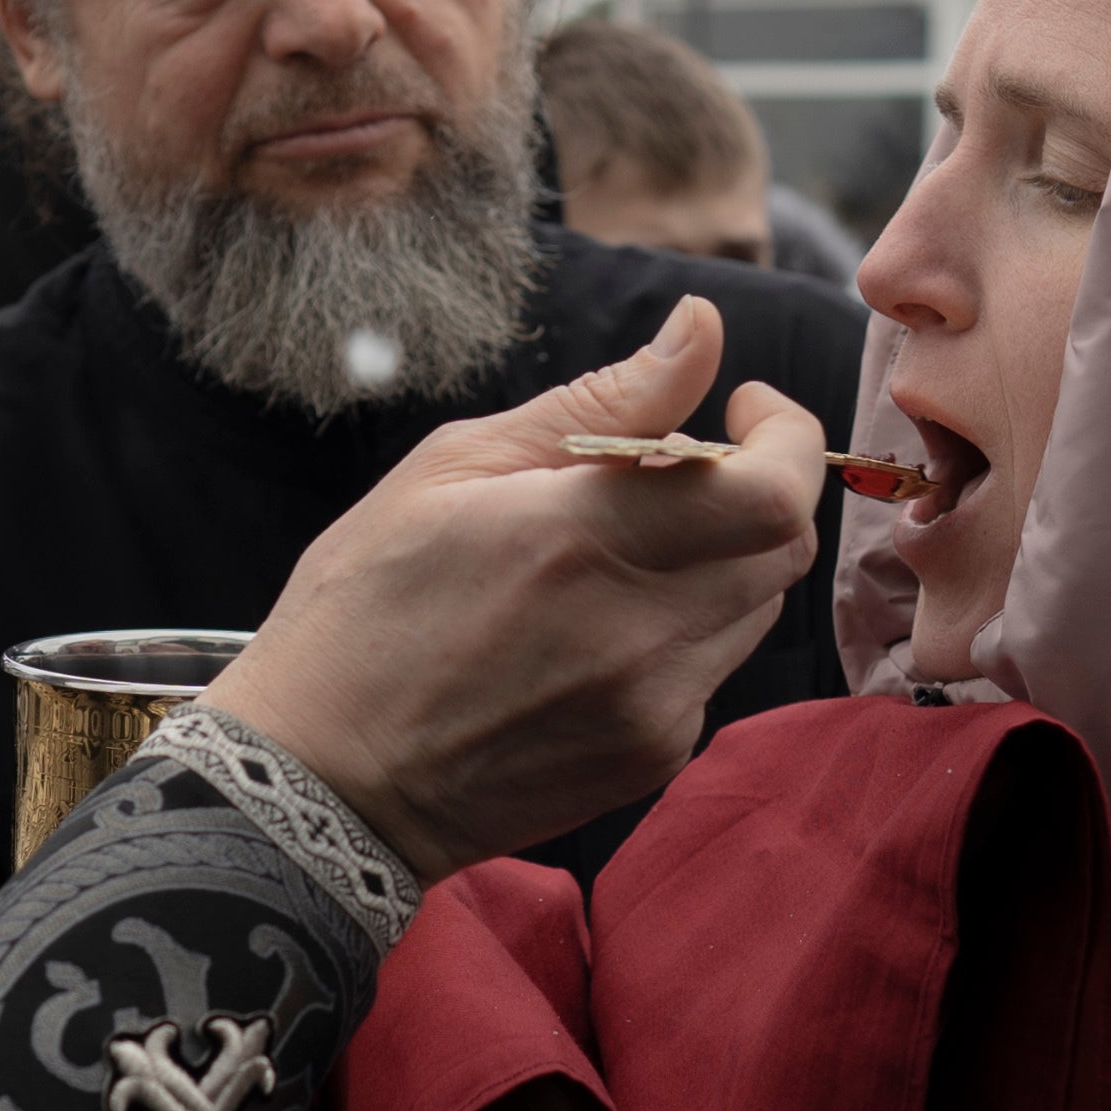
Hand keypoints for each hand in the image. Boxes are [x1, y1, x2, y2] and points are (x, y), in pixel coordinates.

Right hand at [207, 298, 824, 876]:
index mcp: (582, 541)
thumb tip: (701, 329)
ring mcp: (653, 709)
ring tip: (621, 552)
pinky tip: (596, 628)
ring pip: (755, 608)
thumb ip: (599, 401)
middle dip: (756, 486)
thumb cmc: (365, 608)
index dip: (786, 435)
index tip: (743, 407)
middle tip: (678, 471)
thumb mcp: (453, 469)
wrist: (324, 781)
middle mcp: (638, 634)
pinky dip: (682, 629)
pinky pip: (712, 669)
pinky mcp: (651, 758)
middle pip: (783, 545)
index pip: (771, 491)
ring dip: (719, 559)